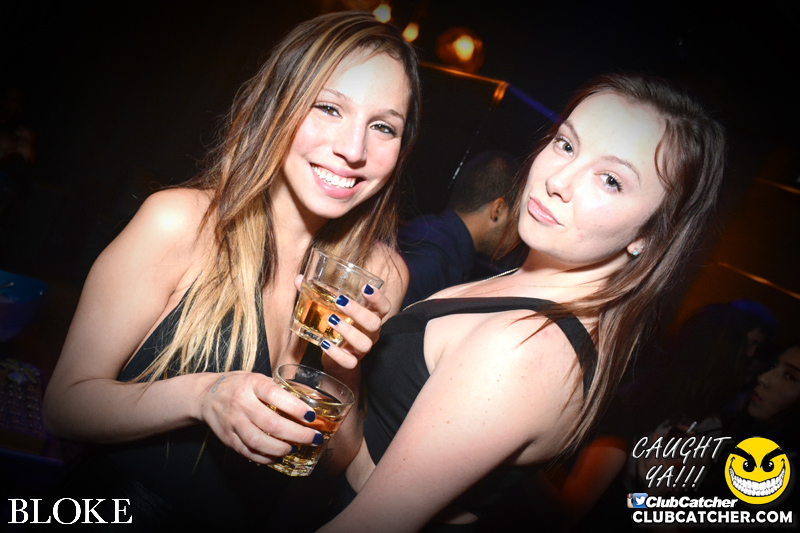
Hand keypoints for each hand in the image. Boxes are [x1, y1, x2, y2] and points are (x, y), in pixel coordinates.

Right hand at [200, 371, 322, 463]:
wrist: (206, 395)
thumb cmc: (239, 385)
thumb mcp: (257, 378)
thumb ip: (278, 389)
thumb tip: (306, 404)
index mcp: (252, 384)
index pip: (275, 395)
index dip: (296, 407)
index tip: (312, 416)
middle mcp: (241, 403)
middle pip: (271, 423)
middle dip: (297, 434)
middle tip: (314, 438)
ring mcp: (233, 422)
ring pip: (258, 441)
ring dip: (281, 449)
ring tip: (295, 449)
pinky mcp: (228, 438)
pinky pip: (248, 452)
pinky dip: (265, 458)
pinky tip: (277, 456)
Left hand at [294, 274, 391, 368]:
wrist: (337, 358)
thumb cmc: (338, 328)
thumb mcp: (333, 310)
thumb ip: (318, 294)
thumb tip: (299, 279)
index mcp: (370, 317)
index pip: (384, 307)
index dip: (378, 298)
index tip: (366, 287)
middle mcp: (370, 333)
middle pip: (374, 323)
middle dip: (358, 311)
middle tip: (340, 301)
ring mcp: (362, 349)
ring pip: (363, 343)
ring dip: (348, 331)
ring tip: (331, 320)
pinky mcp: (351, 362)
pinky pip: (349, 362)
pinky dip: (336, 353)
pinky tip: (325, 343)